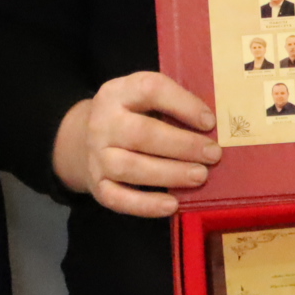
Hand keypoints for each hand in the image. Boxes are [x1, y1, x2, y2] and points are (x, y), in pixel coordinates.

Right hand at [52, 72, 218, 218]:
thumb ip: (172, 105)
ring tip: (200, 176)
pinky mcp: (97, 185)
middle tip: (212, 154)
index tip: (210, 122)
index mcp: (118, 93)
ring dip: (170, 174)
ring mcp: (97, 156)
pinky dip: (146, 204)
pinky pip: (119, 198)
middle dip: (183, 145)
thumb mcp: (143, 98)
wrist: (82, 139)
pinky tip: (172, 205)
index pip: (150, 90)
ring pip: (131, 168)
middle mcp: (103, 123)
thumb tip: (211, 128)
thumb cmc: (130, 116)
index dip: (183, 105)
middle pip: (142, 134)